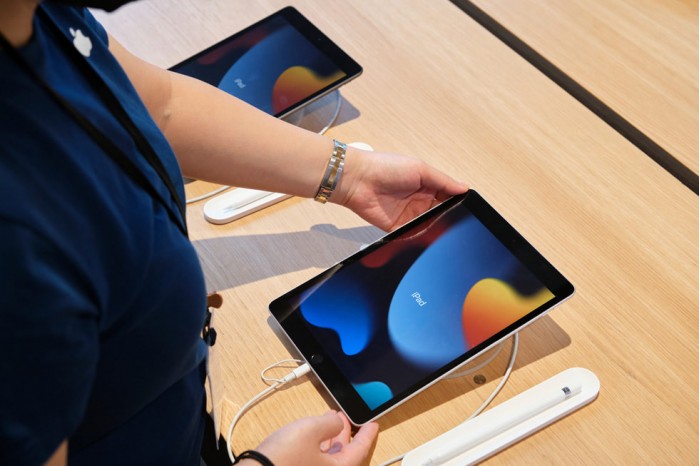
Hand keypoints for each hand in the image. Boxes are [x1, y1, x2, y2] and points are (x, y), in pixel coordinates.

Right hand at [242, 411, 377, 465]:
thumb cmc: (282, 457)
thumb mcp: (311, 429)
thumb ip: (330, 422)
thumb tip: (336, 421)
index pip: (361, 451)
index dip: (368, 434)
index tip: (373, 424)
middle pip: (347, 456)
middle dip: (348, 434)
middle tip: (350, 419)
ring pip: (331, 458)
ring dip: (334, 438)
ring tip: (332, 419)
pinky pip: (318, 459)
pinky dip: (321, 445)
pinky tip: (315, 433)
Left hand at [334, 148, 468, 230]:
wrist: (358, 179)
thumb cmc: (386, 167)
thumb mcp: (420, 169)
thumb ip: (443, 181)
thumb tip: (464, 187)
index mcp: (426, 185)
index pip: (447, 196)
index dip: (456, 202)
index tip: (466, 207)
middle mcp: (419, 201)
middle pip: (440, 214)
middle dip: (447, 217)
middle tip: (454, 220)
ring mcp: (408, 215)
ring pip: (428, 226)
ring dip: (435, 228)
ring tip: (442, 228)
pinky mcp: (397, 228)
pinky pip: (413, 235)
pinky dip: (420, 237)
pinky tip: (427, 235)